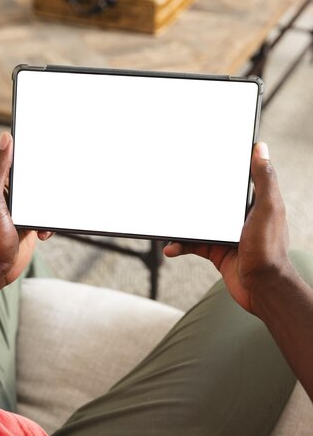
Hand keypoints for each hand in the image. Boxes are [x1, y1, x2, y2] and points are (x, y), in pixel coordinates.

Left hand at [0, 132, 49, 286]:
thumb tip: (5, 137)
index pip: (12, 156)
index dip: (27, 148)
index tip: (45, 141)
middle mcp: (6, 191)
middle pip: (33, 175)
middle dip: (46, 180)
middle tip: (57, 181)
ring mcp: (19, 207)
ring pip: (43, 196)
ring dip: (50, 206)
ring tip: (45, 220)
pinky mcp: (30, 221)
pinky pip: (47, 215)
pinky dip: (49, 224)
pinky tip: (44, 234)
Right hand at [163, 142, 294, 314]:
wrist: (262, 287)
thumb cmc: (269, 249)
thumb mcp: (268, 208)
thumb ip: (264, 179)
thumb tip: (260, 148)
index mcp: (254, 203)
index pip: (234, 180)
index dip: (219, 168)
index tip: (201, 159)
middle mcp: (239, 217)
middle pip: (211, 201)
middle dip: (191, 196)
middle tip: (171, 187)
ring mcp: (226, 235)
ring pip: (198, 224)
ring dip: (181, 225)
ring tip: (165, 223)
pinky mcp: (216, 251)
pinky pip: (193, 245)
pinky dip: (180, 245)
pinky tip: (170, 247)